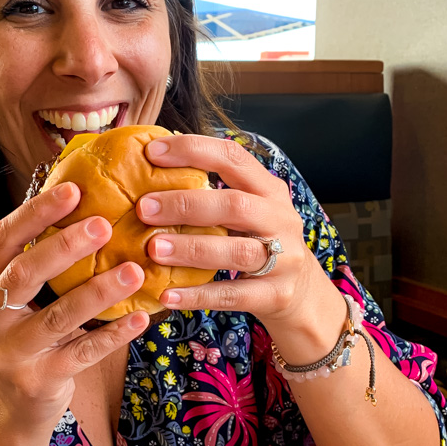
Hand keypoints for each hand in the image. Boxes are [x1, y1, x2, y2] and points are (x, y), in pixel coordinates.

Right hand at [0, 181, 149, 426]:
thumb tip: (92, 208)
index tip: (73, 189)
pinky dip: (112, 335)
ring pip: (57, 316)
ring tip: (135, 271)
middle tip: (104, 224)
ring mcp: (10, 352)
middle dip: (65, 246)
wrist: (15, 407)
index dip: (36, 212)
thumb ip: (43, 264)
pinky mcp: (38, 380)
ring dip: (98, 291)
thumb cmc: (29, 338)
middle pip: (24, 273)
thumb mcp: (21, 301)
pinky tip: (139, 318)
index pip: (3, 240)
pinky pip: (82, 353)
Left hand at [136, 133, 333, 327]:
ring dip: (191, 248)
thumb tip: (150, 172)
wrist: (302, 293)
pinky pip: (232, 295)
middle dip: (186, 204)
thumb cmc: (258, 242)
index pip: (233, 158)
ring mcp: (284, 259)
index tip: (151, 152)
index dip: (193, 150)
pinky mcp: (276, 295)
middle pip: (235, 205)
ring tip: (154, 249)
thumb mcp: (247, 212)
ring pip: (237, 251)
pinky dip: (197, 295)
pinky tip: (167, 295)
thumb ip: (212, 194)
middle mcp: (281, 219)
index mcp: (269, 190)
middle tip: (145, 208)